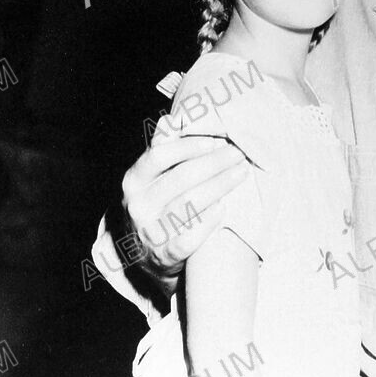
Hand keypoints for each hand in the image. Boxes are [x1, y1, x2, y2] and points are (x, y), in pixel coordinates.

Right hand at [121, 122, 249, 279]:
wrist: (148, 256)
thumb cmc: (158, 206)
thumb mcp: (153, 178)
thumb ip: (163, 150)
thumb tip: (171, 120)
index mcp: (134, 180)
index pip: (159, 156)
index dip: (188, 146)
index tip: (215, 141)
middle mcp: (138, 205)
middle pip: (181, 179)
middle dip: (214, 164)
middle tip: (238, 155)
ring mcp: (150, 231)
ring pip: (189, 204)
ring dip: (219, 186)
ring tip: (241, 174)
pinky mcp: (165, 255)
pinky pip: (190, 237)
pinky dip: (209, 222)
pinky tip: (224, 208)